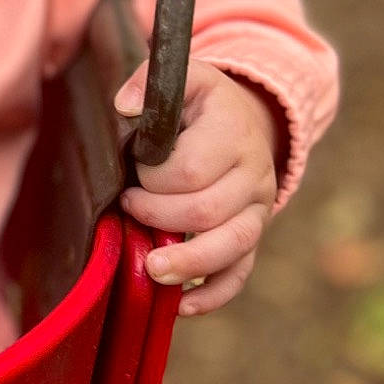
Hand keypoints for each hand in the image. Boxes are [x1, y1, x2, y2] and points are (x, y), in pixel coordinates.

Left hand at [113, 61, 280, 316]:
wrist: (248, 119)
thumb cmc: (203, 103)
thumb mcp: (184, 77)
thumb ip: (150, 80)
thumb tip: (125, 107)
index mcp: (234, 133)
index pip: (192, 169)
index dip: (155, 178)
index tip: (135, 171)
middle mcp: (255, 174)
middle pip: (208, 211)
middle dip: (159, 216)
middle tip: (129, 207)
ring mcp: (259, 210)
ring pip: (232, 245)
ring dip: (189, 263)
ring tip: (152, 272)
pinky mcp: (253, 235)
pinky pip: (240, 272)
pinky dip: (213, 294)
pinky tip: (183, 307)